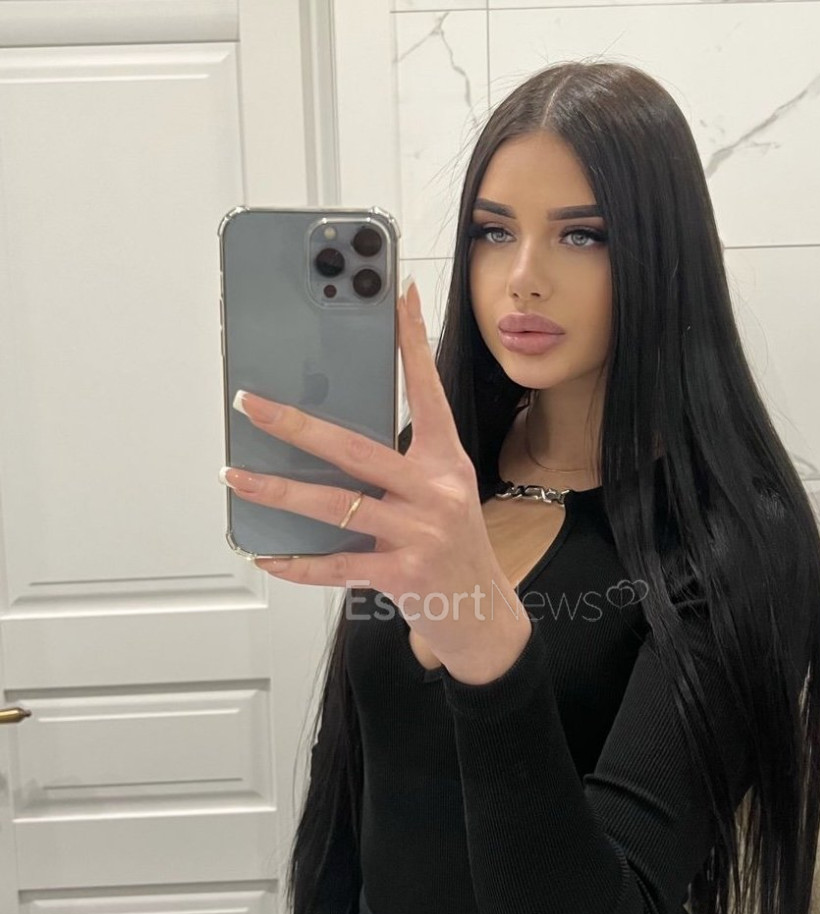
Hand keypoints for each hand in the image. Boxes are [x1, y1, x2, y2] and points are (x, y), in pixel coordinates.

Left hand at [222, 280, 525, 674]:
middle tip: (252, 403)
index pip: (428, 391)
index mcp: (446, 462)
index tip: (397, 295)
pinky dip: (298, 564)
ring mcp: (420, 534)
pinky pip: (337, 566)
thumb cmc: (455, 548)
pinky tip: (268, 556)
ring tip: (236, 476)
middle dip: (297, 425)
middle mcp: (435, 492)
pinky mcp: (402, 575)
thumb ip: (402, 465)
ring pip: (336, 505)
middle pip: (356, 449)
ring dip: (279, 492)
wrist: (484, 615)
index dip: (412, 342)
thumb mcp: (444, 495)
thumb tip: (331, 438)